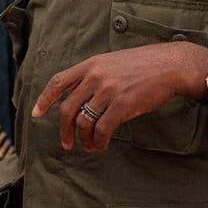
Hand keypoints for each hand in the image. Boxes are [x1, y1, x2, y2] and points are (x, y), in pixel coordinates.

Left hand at [32, 42, 207, 151]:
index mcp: (91, 64)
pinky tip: (101, 145)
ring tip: (89, 146)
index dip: (44, 99)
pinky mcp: (122, 105)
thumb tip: (81, 98)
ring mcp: (108, 91)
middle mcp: (96, 76)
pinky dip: (98, 141)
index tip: (36, 113)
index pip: (58, 81)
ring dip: (83, 139)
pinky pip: (102, 130)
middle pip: (67, 108)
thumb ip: (96, 75)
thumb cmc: (145, 65)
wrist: (171, 65)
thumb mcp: (113, 62)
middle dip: (64, 130)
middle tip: (67, 143)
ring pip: (83, 122)